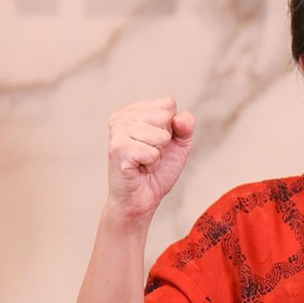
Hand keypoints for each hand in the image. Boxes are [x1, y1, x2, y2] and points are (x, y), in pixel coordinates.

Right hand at [104, 97, 194, 225]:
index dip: (172, 127)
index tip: (158, 142)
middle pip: (164, 117)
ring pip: (161, 135)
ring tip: (144, 161)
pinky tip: (139, 168)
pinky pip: (153, 152)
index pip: (168, 103)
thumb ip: (186, 126)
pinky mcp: (117, 148)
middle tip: (150, 154)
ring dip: (158, 154)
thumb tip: (178, 119)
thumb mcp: (180, 144)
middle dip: (165, 141)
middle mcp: (121, 116)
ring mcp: (117, 131)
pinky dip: (152, 164)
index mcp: (134, 110)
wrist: (142, 199)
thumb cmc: (158, 170)